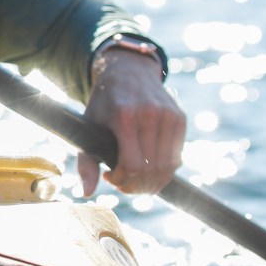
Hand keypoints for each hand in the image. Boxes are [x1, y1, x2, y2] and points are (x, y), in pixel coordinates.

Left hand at [77, 48, 185, 195]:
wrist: (127, 72)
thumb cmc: (103, 103)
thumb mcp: (87, 126)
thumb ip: (85, 161)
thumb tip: (87, 193)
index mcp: (125, 116)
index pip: (132, 165)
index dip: (123, 180)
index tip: (111, 178)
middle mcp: (150, 114)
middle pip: (152, 169)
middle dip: (137, 186)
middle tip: (124, 186)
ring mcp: (168, 115)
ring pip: (168, 166)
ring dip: (153, 183)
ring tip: (136, 181)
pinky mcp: (180, 118)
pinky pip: (177, 156)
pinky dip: (165, 170)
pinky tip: (149, 168)